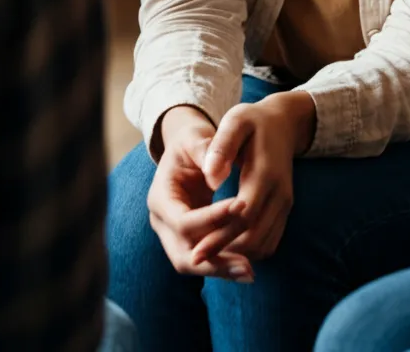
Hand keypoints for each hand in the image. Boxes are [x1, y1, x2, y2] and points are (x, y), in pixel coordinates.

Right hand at [147, 106, 252, 281]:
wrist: (187, 151)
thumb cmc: (191, 142)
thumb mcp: (195, 138)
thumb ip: (205, 151)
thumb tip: (217, 177)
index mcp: (159, 196)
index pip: (183, 220)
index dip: (212, 218)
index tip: (242, 208)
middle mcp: (161, 222)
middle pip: (182, 254)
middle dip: (214, 261)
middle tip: (247, 265)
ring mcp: (172, 235)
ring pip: (193, 264)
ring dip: (221, 270)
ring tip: (250, 272)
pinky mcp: (188, 241)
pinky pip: (204, 261)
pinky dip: (223, 266)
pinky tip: (246, 269)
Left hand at [190, 92, 315, 264]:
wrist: (283, 124)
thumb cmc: (252, 121)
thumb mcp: (235, 122)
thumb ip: (221, 147)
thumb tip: (210, 178)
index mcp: (265, 172)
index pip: (243, 215)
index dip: (219, 235)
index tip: (195, 249)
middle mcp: (280, 194)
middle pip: (253, 236)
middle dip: (225, 251)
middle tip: (195, 258)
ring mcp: (285, 204)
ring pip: (263, 245)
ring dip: (237, 254)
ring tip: (207, 257)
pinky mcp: (284, 211)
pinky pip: (269, 242)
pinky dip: (248, 250)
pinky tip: (226, 248)